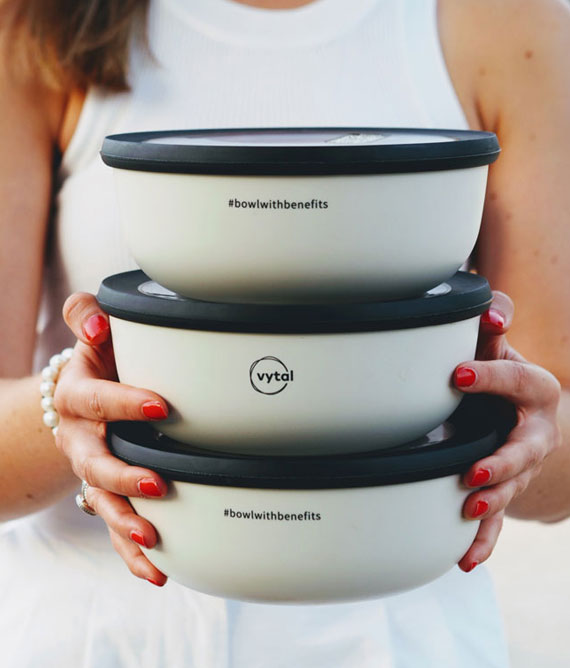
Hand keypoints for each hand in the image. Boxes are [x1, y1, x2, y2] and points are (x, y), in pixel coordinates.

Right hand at [54, 292, 169, 585]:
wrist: (79, 395)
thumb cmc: (97, 359)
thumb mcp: (90, 330)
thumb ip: (87, 316)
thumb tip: (98, 323)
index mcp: (77, 396)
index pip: (97, 400)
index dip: (125, 403)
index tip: (162, 406)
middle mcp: (79, 438)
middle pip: (92, 462)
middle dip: (122, 475)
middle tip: (157, 482)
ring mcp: (91, 470)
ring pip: (101, 500)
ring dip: (125, 521)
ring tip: (153, 536)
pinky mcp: (106, 492)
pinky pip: (113, 526)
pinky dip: (131, 552)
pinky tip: (156, 570)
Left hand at [455, 291, 560, 571]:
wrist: (512, 403)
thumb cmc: (498, 368)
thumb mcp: (497, 343)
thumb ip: (494, 322)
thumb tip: (488, 314)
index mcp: (535, 389)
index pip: (513, 381)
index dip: (487, 376)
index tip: (454, 374)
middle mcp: (534, 432)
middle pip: (524, 451)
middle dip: (501, 464)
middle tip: (474, 472)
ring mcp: (521, 465)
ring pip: (512, 489)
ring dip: (492, 503)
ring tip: (469, 513)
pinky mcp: (504, 488)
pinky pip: (498, 519)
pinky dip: (483, 541)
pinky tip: (465, 561)